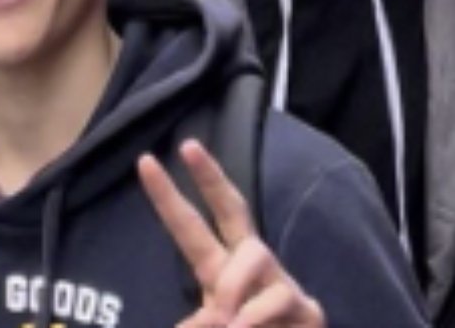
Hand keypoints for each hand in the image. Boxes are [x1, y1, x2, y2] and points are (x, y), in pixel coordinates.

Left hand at [138, 140, 325, 327]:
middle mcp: (250, 266)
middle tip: (188, 145)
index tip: (145, 160)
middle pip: (233, 210)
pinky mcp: (309, 308)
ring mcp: (281, 282)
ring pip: (254, 254)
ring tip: (225, 322)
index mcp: (218, 269)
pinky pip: (278, 298)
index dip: (168, 196)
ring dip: (233, 288)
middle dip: (211, 177)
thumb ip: (201, 323)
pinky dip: (254, 318)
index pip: (190, 227)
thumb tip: (208, 319)